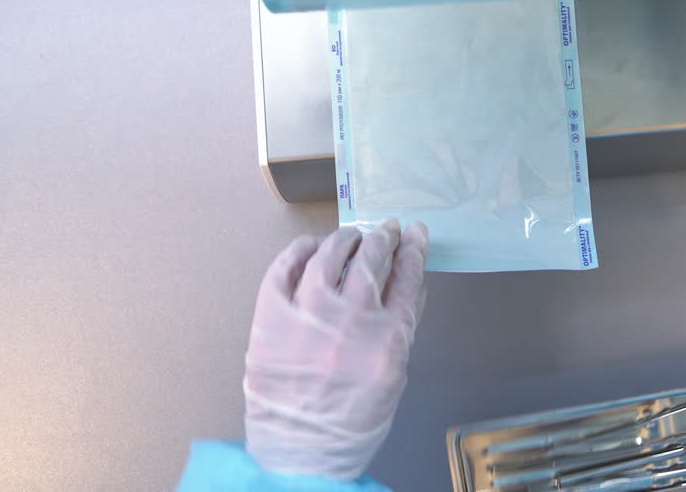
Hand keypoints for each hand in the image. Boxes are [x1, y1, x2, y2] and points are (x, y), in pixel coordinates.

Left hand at [243, 220, 428, 480]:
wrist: (301, 454)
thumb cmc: (352, 423)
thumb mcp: (394, 376)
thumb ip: (402, 328)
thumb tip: (409, 285)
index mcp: (387, 340)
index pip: (407, 278)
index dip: (413, 250)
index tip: (415, 235)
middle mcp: (350, 322)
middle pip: (372, 259)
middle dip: (384, 238)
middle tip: (387, 229)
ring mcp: (307, 317)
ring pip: (329, 256)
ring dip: (344, 239)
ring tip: (350, 236)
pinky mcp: (271, 320)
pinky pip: (283, 270)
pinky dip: (298, 252)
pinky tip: (310, 247)